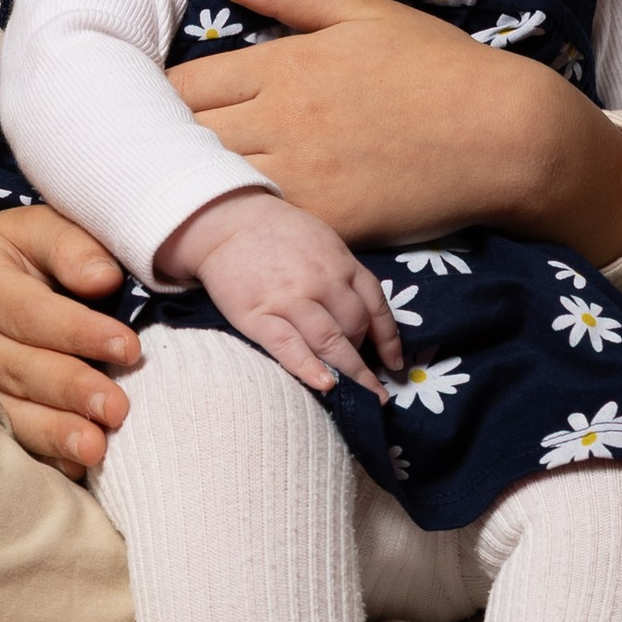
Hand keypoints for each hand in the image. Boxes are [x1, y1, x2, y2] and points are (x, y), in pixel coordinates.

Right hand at [0, 206, 141, 473]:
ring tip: (95, 448)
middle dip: (70, 389)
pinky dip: (38, 455)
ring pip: (5, 410)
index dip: (78, 332)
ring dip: (52, 432)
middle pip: (17, 367)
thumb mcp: (28, 228)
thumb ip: (69, 245)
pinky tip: (72, 465)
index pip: (30, 311)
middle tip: (117, 408)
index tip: (127, 348)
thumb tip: (106, 279)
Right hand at [156, 188, 403, 397]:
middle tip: (370, 386)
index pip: (376, 305)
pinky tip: (325, 385)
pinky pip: (289, 346)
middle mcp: (322, 281)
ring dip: (351, 373)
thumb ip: (343, 273)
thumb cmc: (277, 233)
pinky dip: (309, 367)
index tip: (394, 364)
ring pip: (331, 341)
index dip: (388, 339)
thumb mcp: (322, 241)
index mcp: (340, 263)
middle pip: (356, 327)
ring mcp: (290, 299)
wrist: (226, 221)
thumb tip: (362, 312)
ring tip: (364, 399)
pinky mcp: (259, 316)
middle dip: (365, 358)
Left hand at [168, 0, 621, 257]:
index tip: (133, 111)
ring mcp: (304, 173)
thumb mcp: (360, 11)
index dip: (149, 100)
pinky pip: (261, 230)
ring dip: (181, 192)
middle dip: (151, 148)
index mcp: (283, 63)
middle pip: (183, 137)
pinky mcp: (329, 222)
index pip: (183, 83)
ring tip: (153, 200)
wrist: (504, 132)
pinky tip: (215, 235)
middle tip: (126, 161)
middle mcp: (283, 118)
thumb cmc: (434, 64)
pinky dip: (232, 231)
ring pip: (211, 185)